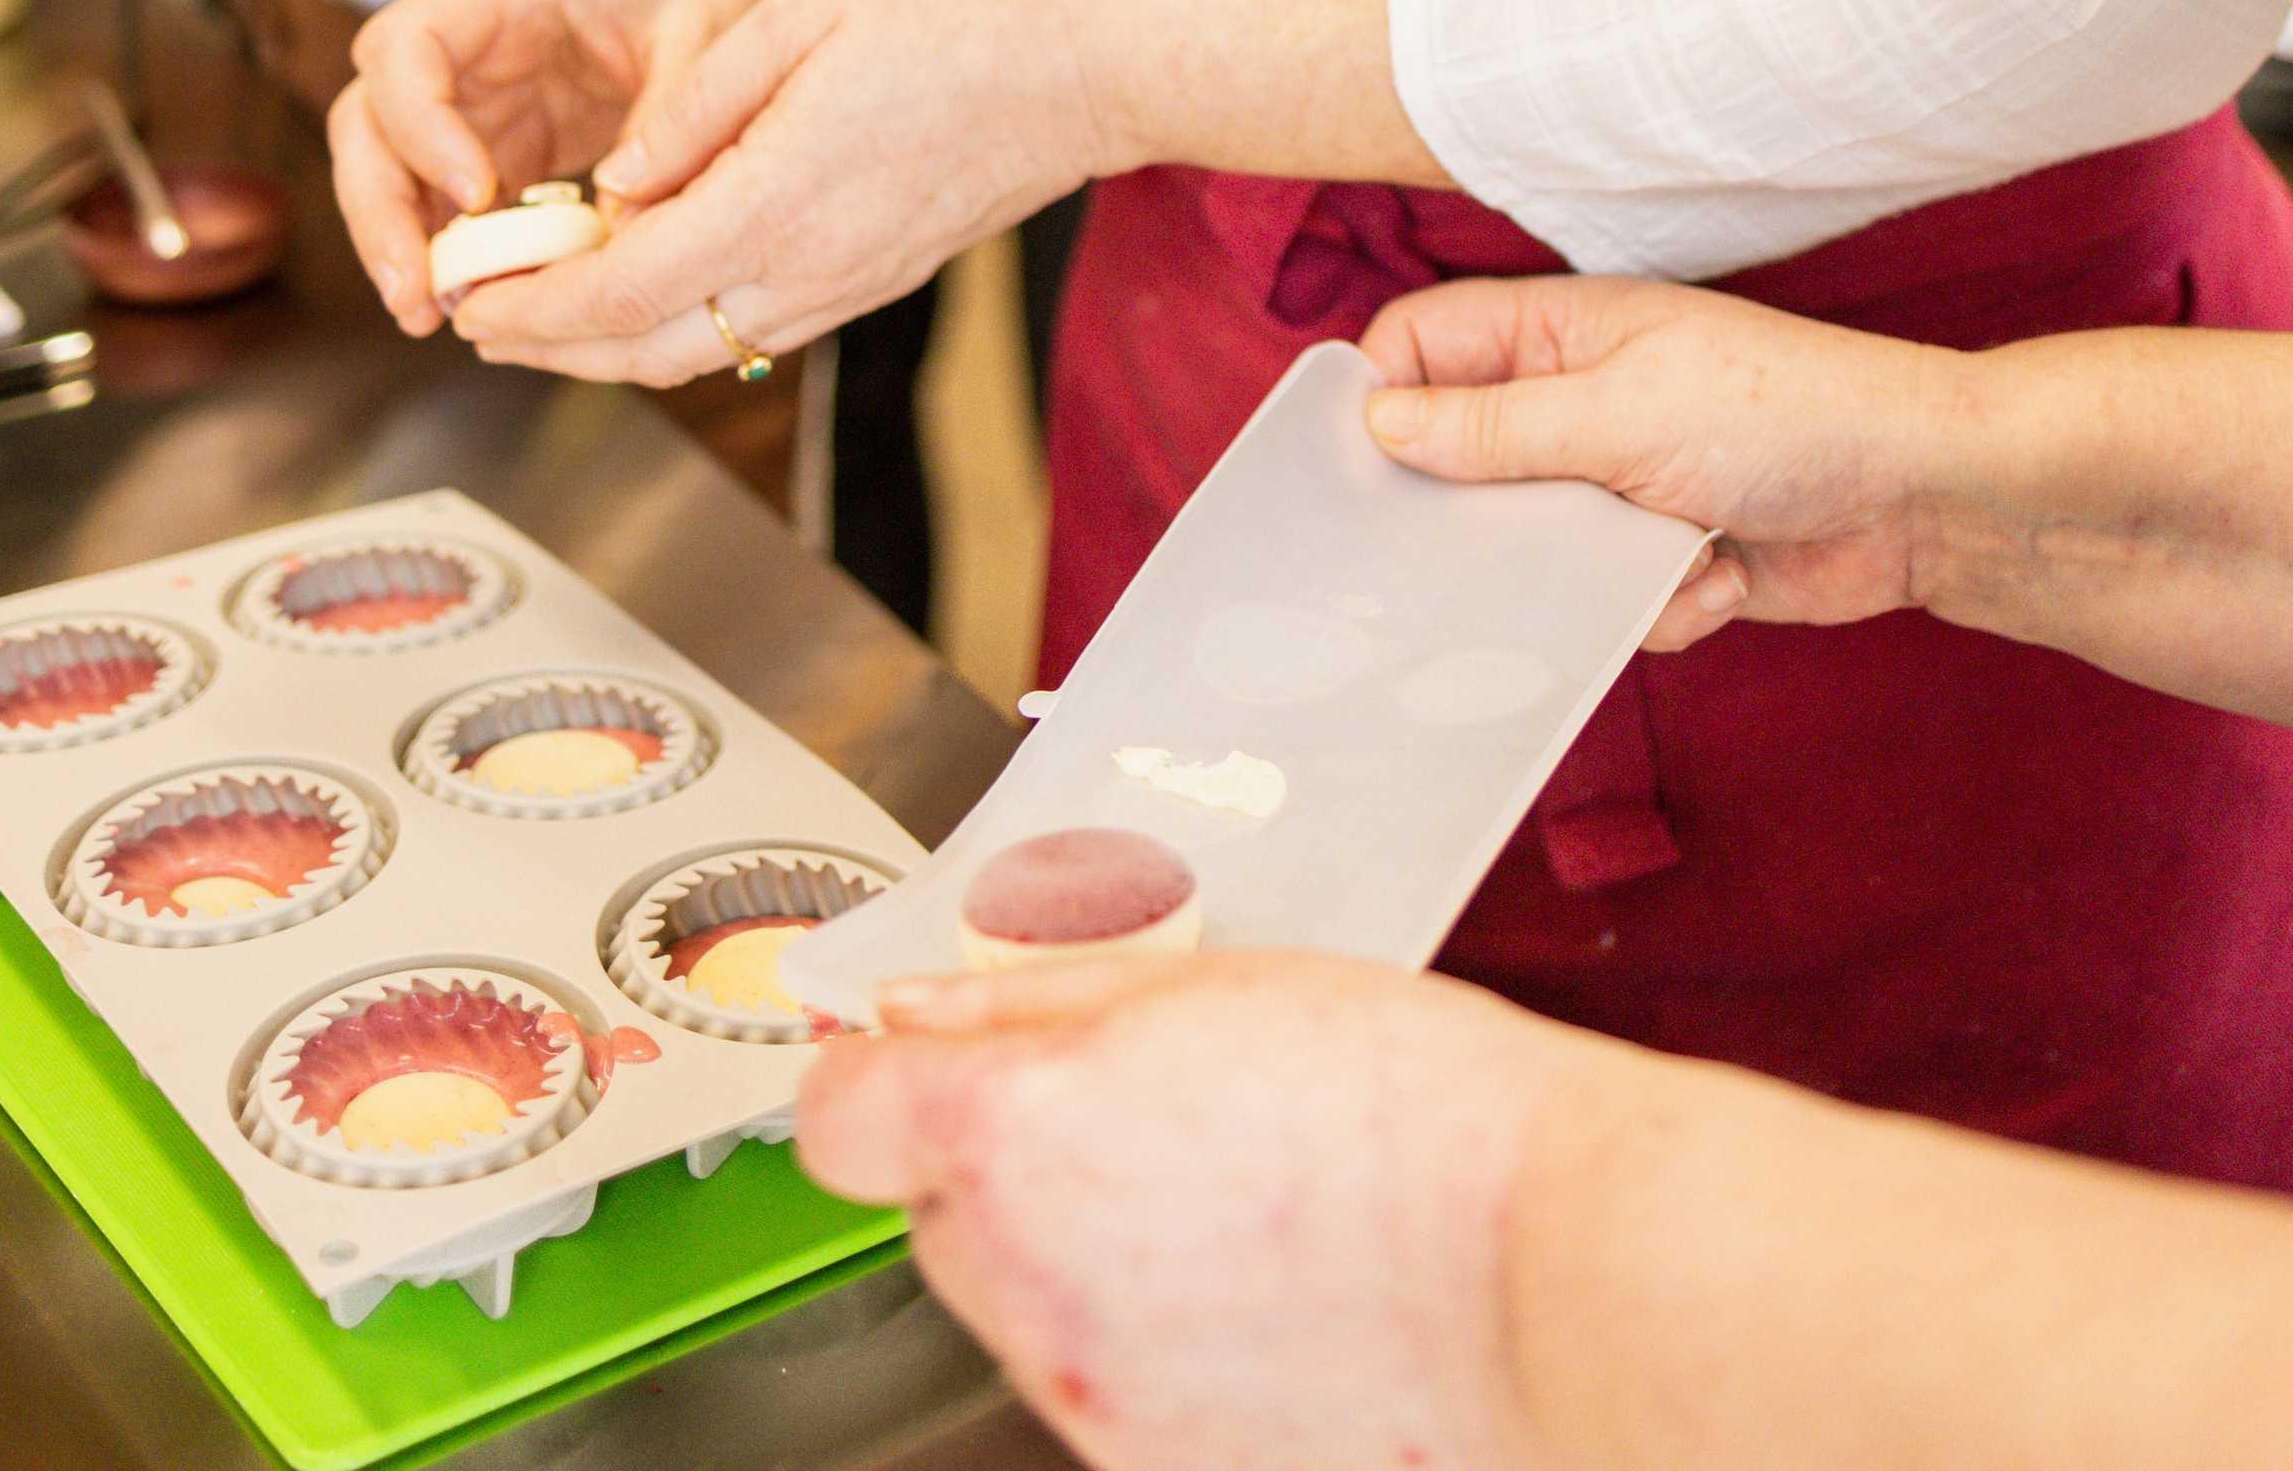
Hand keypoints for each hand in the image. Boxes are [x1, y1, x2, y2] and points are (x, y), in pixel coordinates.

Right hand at [331, 0, 797, 335]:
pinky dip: (446, 252)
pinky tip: (471, 305)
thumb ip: (666, 119)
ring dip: (398, 242)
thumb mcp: (704, 33)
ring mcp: (471, 98)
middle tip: (414, 293)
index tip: (477, 191)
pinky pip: (442, 202)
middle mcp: (464, 43)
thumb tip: (620, 229)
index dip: (421, 123)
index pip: (406, 46)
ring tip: (430, 315)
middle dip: (378, 207)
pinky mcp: (493, 145)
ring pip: (390, 168)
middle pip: (369, 118)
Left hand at [440, 0, 1097, 385]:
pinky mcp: (870, 279)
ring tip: (542, 314)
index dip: (535, 306)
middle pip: (647, 347)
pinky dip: (674, 326)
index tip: (472, 300)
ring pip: (697, 351)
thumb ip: (696, 104)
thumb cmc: (959, 16)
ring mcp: (844, 285)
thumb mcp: (800, 15)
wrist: (1087, 66)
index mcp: (776, 201)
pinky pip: (748, 329)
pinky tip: (645, 287)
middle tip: (480, 318)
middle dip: (551, 345)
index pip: (622, 288)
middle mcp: (807, 269)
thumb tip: (616, 180)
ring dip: (607, 346)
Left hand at [798, 952, 1583, 1470]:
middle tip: (1142, 1112)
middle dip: (1003, 1161)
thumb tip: (912, 1011)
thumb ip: (1027, 997)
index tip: (920, 1054)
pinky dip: (1153, 1344)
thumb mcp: (1206, 982)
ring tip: (1236, 1203)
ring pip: (1026, 1308)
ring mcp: (1093, 1404)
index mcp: (1020, 1137)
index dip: (874, 1075)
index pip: (839, 1119)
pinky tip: (1264, 1294)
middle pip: (942, 1215)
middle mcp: (1029, 1288)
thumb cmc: (1411, 1110)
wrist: (1548, 1274)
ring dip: (1082, 1254)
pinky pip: (1108, 1390)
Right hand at [1361, 275, 1963, 645]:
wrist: (1921, 499)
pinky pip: (1605, 600)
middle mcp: (1577, 401)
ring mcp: (1619, 480)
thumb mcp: (1618, 414)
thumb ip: (1495, 429)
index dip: (1380, 399)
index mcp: (1558, 333)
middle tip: (1469, 558)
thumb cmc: (1781, 414)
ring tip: (1647, 559)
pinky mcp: (1663, 555)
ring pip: (1530, 547)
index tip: (1355, 474)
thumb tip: (1379, 422)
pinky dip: (1658, 603)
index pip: (1424, 346)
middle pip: (1463, 458)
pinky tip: (1720, 578)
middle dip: (1474, 518)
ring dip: (1582, 573)